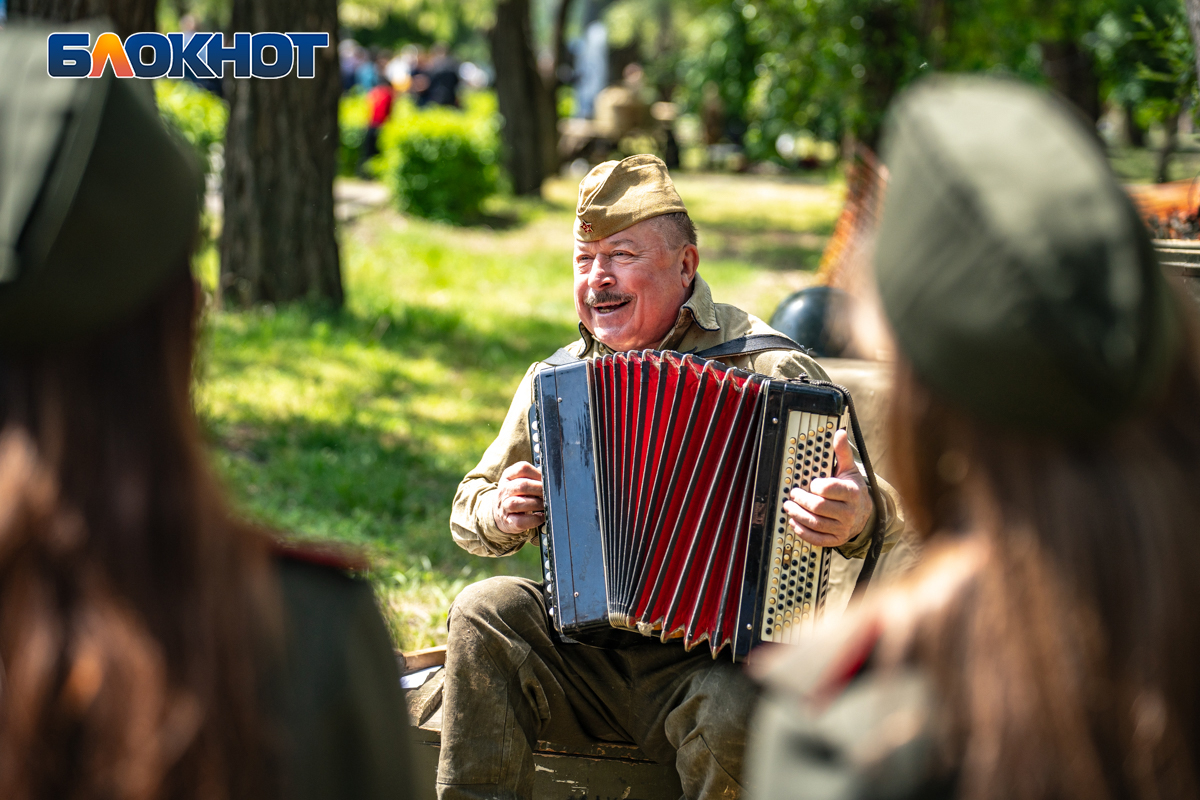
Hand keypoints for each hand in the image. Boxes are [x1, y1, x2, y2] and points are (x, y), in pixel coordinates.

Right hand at [494, 461, 544, 535]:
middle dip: (539, 489)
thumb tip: (552, 478)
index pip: (522, 468)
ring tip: (545, 505)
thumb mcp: (520, 482)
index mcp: (508, 476)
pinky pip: (520, 521)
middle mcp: (504, 490)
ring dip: (536, 504)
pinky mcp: (508, 522)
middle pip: (522, 485)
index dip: (538, 473)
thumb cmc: (516, 495)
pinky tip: (541, 517)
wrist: (499, 513)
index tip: (547, 480)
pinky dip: (533, 519)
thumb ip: (534, 478)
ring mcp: (504, 507)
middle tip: (549, 494)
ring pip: (518, 503)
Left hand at [783, 429, 873, 547]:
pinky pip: (817, 539)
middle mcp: (850, 512)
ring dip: (797, 514)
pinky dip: (803, 531)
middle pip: (818, 507)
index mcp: (852, 493)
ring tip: (789, 506)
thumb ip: (842, 452)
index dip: (816, 486)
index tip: (811, 483)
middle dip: (801, 500)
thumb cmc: (852, 489)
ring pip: (815, 523)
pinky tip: (794, 522)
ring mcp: (843, 528)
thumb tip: (839, 433)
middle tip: (793, 494)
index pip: (829, 490)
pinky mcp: (837, 540)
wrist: (865, 513)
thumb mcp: (849, 470)